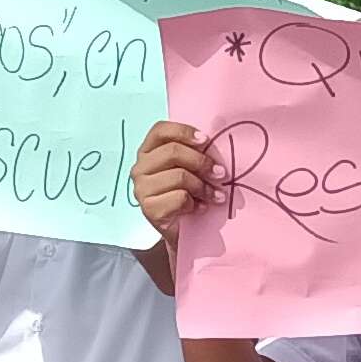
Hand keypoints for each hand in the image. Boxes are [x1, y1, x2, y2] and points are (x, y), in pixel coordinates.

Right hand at [131, 118, 219, 236]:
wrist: (181, 232)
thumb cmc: (186, 195)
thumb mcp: (188, 169)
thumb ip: (192, 153)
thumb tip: (212, 143)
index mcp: (148, 152)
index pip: (160, 130)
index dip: (184, 131)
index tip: (206, 141)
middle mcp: (139, 168)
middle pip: (173, 152)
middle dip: (202, 162)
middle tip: (221, 173)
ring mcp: (141, 189)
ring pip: (180, 176)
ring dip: (204, 187)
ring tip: (215, 196)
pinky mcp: (149, 209)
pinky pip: (180, 198)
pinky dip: (196, 204)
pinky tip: (200, 208)